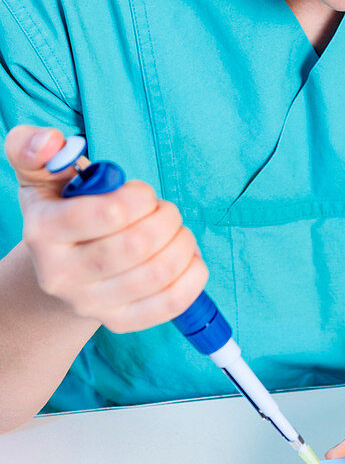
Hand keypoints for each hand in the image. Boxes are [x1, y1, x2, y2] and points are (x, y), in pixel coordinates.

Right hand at [4, 125, 207, 332]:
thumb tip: (50, 141)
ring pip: (159, 273)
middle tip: (164, 211)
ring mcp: (91, 304)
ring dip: (182, 243)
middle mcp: (61, 275)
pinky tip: (188, 258)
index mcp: (43, 232)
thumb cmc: (61, 212)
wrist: (59, 269)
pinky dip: (193, 275)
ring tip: (176, 232)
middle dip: (166, 218)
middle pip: (138, 245)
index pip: (110, 213)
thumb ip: (33, 150)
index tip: (142, 194)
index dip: (140, 197)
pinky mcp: (119, 322)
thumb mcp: (41, 177)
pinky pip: (171, 303)